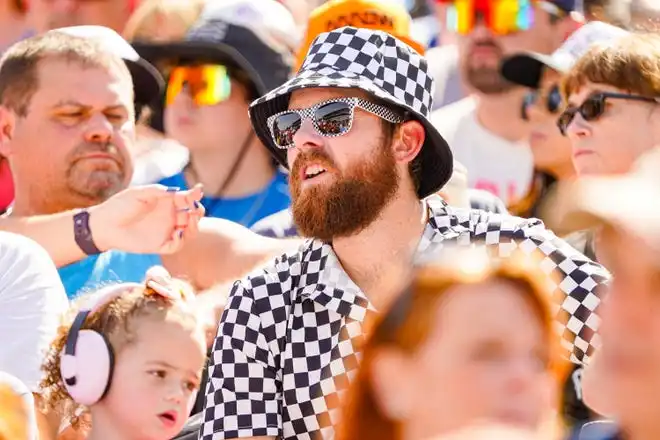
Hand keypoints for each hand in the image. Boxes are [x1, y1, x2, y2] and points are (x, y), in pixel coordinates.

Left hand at [89, 184, 204, 254]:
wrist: (103, 226)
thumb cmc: (119, 206)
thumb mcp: (139, 193)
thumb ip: (159, 191)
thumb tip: (180, 192)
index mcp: (166, 202)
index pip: (186, 199)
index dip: (195, 196)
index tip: (197, 193)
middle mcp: (169, 216)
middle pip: (192, 215)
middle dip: (198, 212)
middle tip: (195, 209)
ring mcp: (166, 231)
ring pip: (189, 231)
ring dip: (194, 226)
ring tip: (190, 220)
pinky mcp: (160, 245)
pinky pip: (176, 245)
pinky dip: (181, 240)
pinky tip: (178, 233)